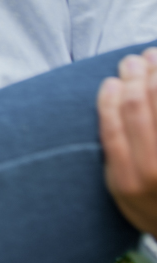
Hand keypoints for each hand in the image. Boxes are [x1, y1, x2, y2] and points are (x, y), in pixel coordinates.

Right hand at [97, 49, 156, 234]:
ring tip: (152, 56)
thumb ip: (113, 154)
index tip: (111, 81)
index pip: (112, 125)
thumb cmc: (152, 205)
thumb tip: (110, 102)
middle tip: (131, 61)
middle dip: (132, 76)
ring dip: (156, 73)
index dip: (109, 97)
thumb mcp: (120, 190)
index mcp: (126, 179)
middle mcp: (152, 169)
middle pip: (137, 108)